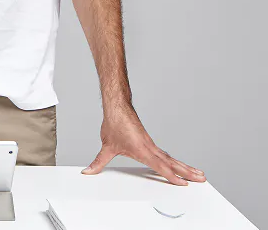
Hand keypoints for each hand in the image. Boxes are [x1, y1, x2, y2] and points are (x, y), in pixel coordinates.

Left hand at [84, 108, 204, 184]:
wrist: (117, 107)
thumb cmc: (114, 124)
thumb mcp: (106, 147)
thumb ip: (98, 162)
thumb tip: (88, 172)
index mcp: (142, 150)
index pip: (160, 166)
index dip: (171, 175)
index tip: (183, 183)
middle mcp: (150, 148)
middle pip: (172, 162)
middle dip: (187, 172)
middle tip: (201, 179)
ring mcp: (151, 145)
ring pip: (171, 158)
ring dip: (185, 167)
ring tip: (199, 174)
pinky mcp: (150, 143)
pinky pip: (165, 155)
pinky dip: (174, 161)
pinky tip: (179, 166)